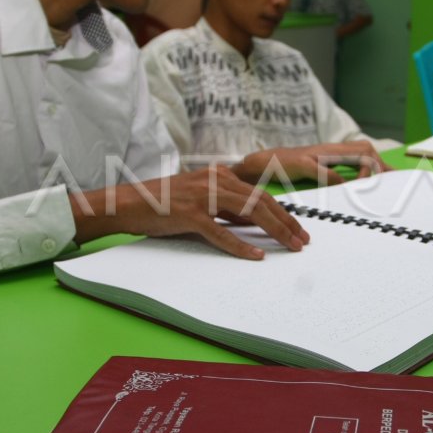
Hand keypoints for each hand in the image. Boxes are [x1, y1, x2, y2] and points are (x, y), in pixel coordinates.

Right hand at [72, 166, 308, 259]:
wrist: (129, 203)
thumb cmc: (165, 204)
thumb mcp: (202, 201)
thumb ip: (227, 210)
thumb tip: (255, 223)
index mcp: (220, 176)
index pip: (261, 195)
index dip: (284, 213)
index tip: (300, 230)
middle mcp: (215, 181)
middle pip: (262, 202)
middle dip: (287, 222)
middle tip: (303, 241)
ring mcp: (203, 196)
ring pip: (249, 212)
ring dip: (274, 231)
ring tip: (290, 246)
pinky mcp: (189, 213)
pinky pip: (220, 231)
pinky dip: (240, 244)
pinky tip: (256, 255)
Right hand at [234, 141, 391, 185]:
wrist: (264, 162)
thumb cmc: (291, 169)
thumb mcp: (318, 170)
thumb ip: (335, 174)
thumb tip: (352, 187)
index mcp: (334, 151)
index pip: (366, 150)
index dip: (382, 164)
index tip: (394, 179)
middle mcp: (329, 149)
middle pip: (365, 149)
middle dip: (378, 167)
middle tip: (381, 186)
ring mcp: (317, 154)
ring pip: (352, 155)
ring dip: (362, 172)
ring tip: (362, 187)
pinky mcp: (303, 162)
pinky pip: (324, 170)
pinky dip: (335, 180)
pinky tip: (340, 190)